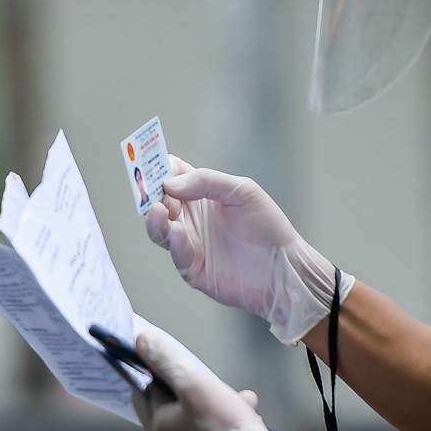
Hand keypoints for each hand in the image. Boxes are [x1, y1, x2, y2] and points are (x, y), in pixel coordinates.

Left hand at [131, 330, 294, 430]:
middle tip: (199, 377)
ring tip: (236, 395)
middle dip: (186, 391)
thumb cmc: (224, 428)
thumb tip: (142, 340)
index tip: (162, 359)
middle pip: (172, 410)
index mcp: (160, 428)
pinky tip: (248, 414)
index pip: (145, 393)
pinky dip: (227, 424)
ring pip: (198, 424)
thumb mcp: (194, 384)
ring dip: (213, 405)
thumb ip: (167, 360)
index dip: (153, 373)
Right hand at [143, 156, 351, 343]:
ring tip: (157, 210)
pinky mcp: (192, 268)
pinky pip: (176, 254)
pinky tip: (179, 232)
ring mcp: (190, 243)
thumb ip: (206, 182)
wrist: (283, 267)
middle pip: (158, 202)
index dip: (157, 168)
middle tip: (149, 189)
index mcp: (201, 194)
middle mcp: (191, 217)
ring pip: (159, 229)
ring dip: (154, 219)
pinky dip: (175, 242)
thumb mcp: (242, 191)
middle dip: (150, 194)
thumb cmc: (268, 226)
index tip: (147, 163)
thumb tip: (169, 183)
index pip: (170, 175)